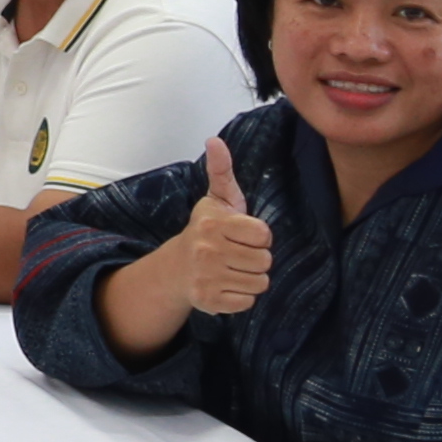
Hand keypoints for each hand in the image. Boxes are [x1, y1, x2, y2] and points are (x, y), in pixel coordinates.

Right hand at [152, 136, 273, 318]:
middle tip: (239, 254)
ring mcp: (207, 278)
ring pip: (259, 282)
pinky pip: (248, 302)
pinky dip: (242, 296)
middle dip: (257, 258)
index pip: (263, 234)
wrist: (176, 268)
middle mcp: (207, 251)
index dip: (259, 236)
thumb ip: (221, 170)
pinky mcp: (209, 301)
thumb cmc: (206, 232)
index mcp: (214, 225)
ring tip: (234, 269)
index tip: (244, 235)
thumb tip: (215, 140)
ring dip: (251, 278)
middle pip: (265, 260)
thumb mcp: (216, 200)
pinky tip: (228, 284)